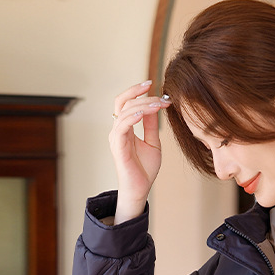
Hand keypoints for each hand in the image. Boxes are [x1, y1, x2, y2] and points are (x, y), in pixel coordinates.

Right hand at [109, 81, 170, 223]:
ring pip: (124, 111)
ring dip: (142, 105)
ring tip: (158, 104)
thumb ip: (152, 125)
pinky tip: (144, 113)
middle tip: (158, 92)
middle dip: (140, 93)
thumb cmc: (145, 169)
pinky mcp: (118, 147)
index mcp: (125, 127)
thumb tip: (156, 106)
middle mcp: (118, 129)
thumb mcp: (153, 142)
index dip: (138, 92)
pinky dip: (132, 117)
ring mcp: (116, 137)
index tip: (154, 86)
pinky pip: (122, 127)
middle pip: (122, 101)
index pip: (127, 102)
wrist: (140, 189)